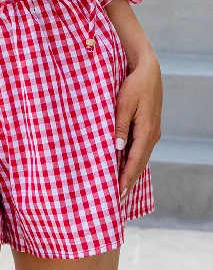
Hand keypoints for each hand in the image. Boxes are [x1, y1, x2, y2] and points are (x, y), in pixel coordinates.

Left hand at [115, 50, 162, 201]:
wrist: (149, 71)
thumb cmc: (134, 85)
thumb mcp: (124, 103)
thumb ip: (120, 126)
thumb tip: (118, 148)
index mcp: (146, 132)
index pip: (134, 161)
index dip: (126, 178)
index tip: (118, 193)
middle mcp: (152, 135)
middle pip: (139, 163)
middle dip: (129, 181)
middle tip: (118, 199)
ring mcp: (152, 132)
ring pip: (141, 157)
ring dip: (131, 171)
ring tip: (121, 186)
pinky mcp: (149, 127)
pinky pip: (141, 148)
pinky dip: (133, 160)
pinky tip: (126, 164)